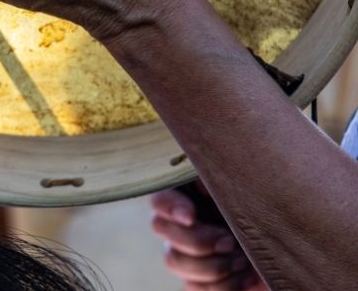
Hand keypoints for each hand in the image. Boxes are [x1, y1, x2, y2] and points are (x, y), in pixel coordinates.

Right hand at [151, 188, 265, 290]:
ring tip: (243, 262)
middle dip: (197, 241)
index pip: (159, 196)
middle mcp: (183, 222)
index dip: (170, 208)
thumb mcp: (254, 191)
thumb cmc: (276, 212)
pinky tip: (246, 277)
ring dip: (212, 265)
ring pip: (174, 261)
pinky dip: (222, 286)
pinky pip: (194, 287)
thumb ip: (227, 181)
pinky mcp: (201, 280)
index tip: (190, 217)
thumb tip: (203, 184)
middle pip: (160, 229)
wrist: (301, 249)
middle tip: (230, 242)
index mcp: (192, 194)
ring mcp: (189, 252)